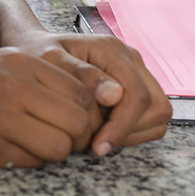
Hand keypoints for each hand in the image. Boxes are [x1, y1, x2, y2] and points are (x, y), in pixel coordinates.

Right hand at [0, 47, 103, 168]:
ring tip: (39, 144)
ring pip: (61, 147)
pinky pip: (34, 162)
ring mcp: (1, 117)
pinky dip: (32, 161)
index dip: (89, 112)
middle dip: (79, 136)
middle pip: (78, 120)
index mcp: (21, 61)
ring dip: (57, 152)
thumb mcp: (4, 64)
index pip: (82, 91)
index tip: (78, 120)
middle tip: (65, 138)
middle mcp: (14, 86)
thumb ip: (44, 79)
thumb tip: (90, 107)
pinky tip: (14, 148)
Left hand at [6, 30, 171, 154]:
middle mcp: (131, 59)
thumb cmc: (40, 55)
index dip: (122, 126)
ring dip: (132, 131)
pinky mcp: (135, 86)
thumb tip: (115, 96)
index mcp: (112, 50)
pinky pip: (150, 118)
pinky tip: (104, 127)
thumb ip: (82, 75)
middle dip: (129, 130)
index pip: (137, 96)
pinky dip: (133, 129)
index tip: (99, 145)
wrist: (37, 50)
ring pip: (157, 115)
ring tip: (97, 132)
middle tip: (96, 140)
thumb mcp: (51, 62)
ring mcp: (136, 72)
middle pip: (156, 107)